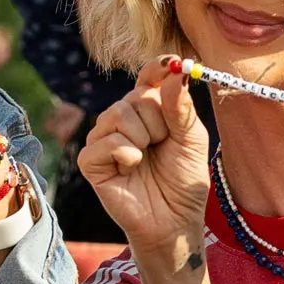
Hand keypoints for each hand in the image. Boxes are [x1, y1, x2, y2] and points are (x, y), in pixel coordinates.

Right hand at [77, 60, 210, 259]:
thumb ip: (181, 106)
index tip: (171, 62)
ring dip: (142, 138)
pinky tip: (131, 167)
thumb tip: (176, 70)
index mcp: (149, 110)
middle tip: (163, 144)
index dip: (158, 67)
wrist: (174, 221)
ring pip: (119, 114)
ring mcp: (104, 138)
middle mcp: (123, 119)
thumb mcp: (192, 139)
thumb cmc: (183, 181)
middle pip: (136, 96)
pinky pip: (105, 140)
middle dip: (158, 121)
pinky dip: (125, 153)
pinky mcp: (91, 161)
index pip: (148, 76)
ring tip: (146, 159)